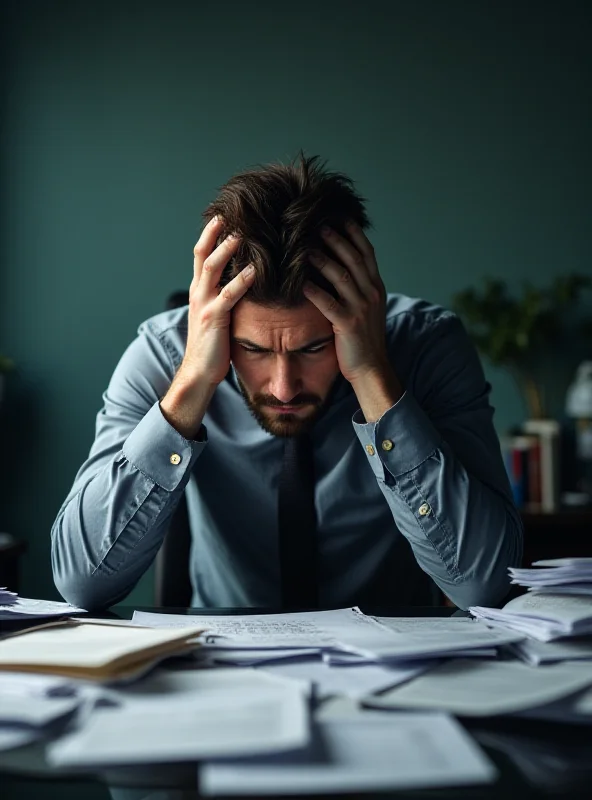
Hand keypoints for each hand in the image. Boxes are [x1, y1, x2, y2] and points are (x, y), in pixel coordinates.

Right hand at [181, 216, 255, 386]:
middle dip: (216, 232)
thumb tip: (245, 278)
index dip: (210, 233)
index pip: (201, 254)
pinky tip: (257, 269)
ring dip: (228, 248)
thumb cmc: (213, 345)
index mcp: (199, 290)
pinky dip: (243, 279)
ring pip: (212, 268)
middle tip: (233, 212)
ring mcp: (204, 304)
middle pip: (203, 253)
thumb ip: (225, 295)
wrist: (198, 372)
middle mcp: (198, 292)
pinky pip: (229, 294)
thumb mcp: (216, 314)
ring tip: (244, 232)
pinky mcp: (214, 318)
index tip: (223, 214)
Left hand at [303, 221, 390, 384]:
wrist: (371, 368)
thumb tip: (340, 265)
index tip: (339, 216)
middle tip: (318, 224)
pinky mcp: (348, 324)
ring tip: (305, 246)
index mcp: (376, 287)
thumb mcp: (366, 308)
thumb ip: (357, 287)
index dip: (353, 233)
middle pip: (353, 258)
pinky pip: (329, 303)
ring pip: (342, 276)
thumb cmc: (362, 338)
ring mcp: (361, 308)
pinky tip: (300, 281)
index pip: (366, 253)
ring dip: (323, 259)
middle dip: (336, 239)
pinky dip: (314, 290)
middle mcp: (371, 293)